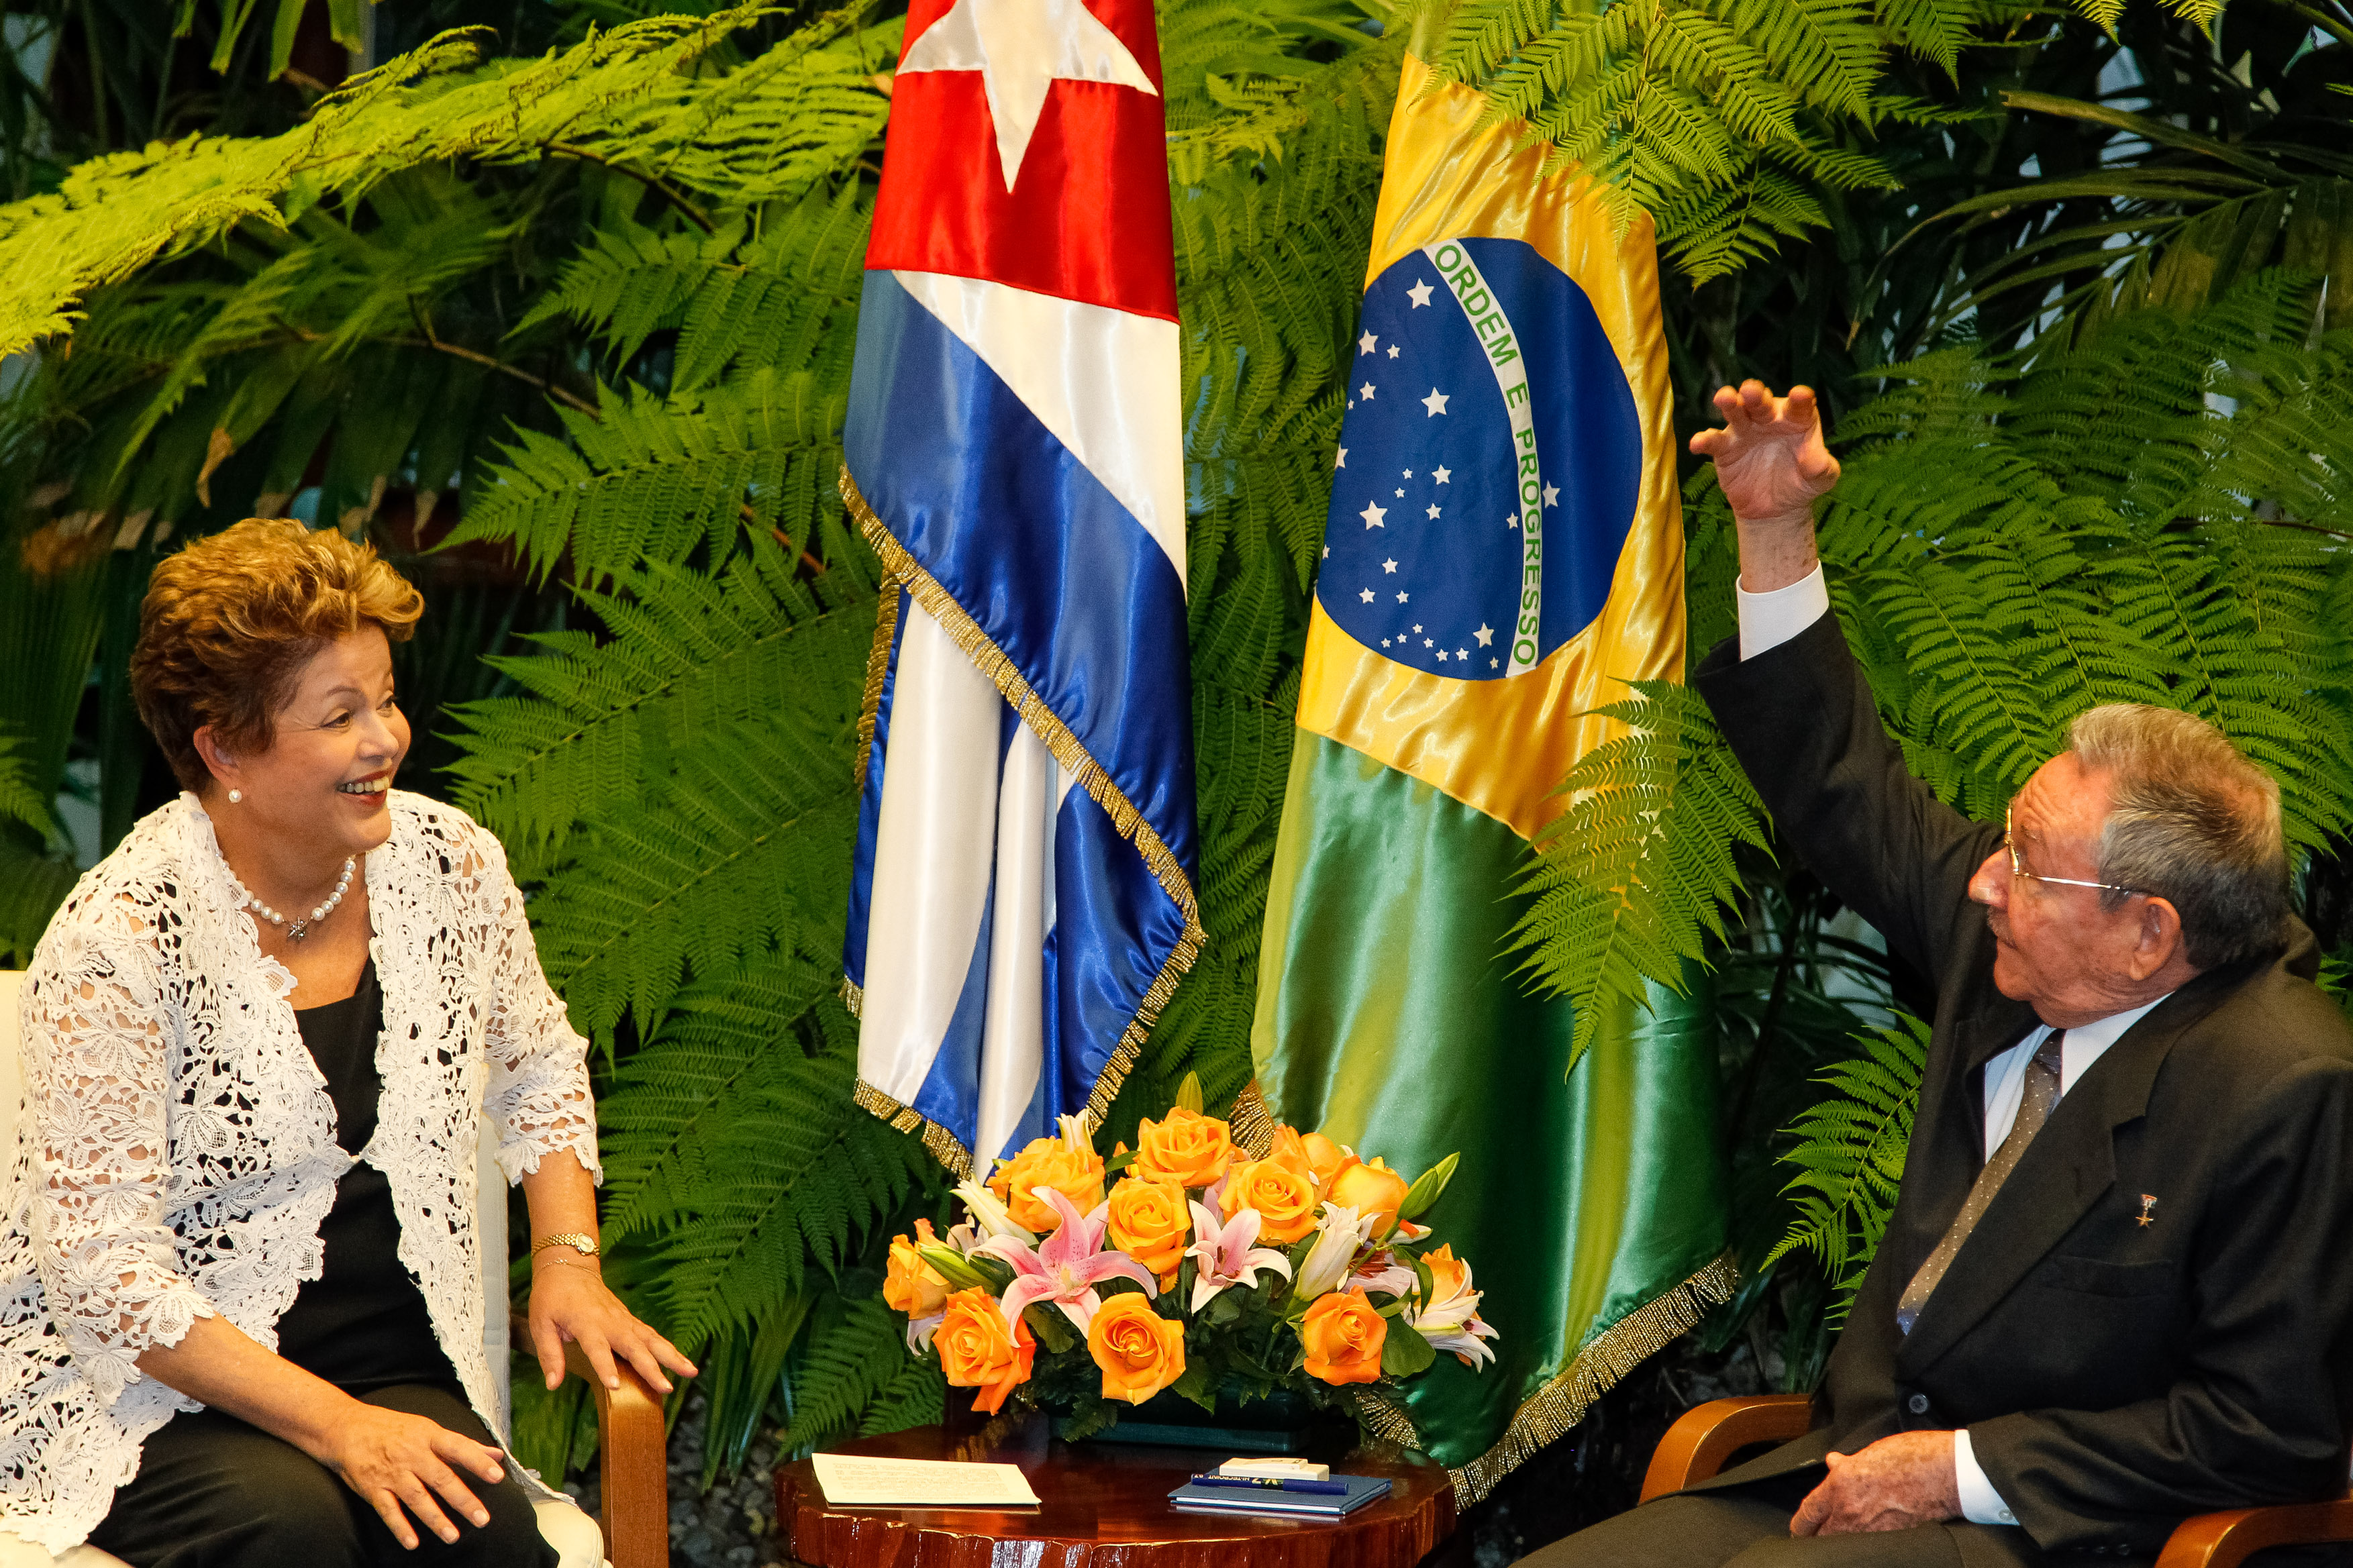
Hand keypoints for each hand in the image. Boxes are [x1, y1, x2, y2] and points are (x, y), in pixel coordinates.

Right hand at [317, 1399, 507, 1549]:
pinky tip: (412, 1543)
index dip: (478, 1462)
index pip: (459, 1448)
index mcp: (429, 1437)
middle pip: (441, 1479)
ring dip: (436, 1519)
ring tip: (453, 1536)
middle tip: (482, 1519)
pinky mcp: (373, 1489)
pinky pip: (388, 1511)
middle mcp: (412, 1455)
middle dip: (463, 1500)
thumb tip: (497, 1455)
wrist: (346, 1428)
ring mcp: (392, 1474)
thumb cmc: (393, 1428)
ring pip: (418, 1499)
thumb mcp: (428, 1429)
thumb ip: (464, 1445)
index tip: (498, 1476)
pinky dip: (400, 1527)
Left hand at [527, 1251, 698, 1394]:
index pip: (597, 1348)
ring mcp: (624, 1320)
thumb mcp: (540, 1323)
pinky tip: (682, 1362)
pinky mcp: (630, 1320)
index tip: (616, 1387)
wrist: (570, 1267)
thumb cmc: (552, 1297)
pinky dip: (668, 1349)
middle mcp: (610, 1321)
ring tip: (690, 1372)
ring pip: (652, 1339)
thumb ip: (550, 1354)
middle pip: (635, 1346)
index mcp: (586, 1322)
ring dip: (672, 1356)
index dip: (606, 1367)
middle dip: (652, 1368)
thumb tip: (553, 1384)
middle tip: (666, 1388)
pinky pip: (652, 1335)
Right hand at [1689, 381, 1840, 527]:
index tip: (1802, 396)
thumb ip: (1822, 468)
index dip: (1800, 400)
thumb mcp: (1821, 479)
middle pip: (1761, 402)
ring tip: (1724, 398)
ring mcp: (1745, 432)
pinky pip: (1713, 442)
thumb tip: (1815, 462)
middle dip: (1756, 394)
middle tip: (1752, 391)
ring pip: (1736, 412)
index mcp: (1796, 419)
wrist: (1776, 508)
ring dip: (1729, 403)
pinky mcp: (1725, 449)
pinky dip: (1704, 440)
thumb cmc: (1802, 484)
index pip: (1799, 406)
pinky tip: (1697, 443)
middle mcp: (1768, 420)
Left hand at [1790, 1431, 1961, 1535]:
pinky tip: (1871, 1539)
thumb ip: (1848, 1464)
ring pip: (1844, 1545)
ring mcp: (1871, 1532)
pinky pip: (1869, 1548)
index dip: (1800, 1524)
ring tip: (1846, 1536)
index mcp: (1840, 1486)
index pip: (1807, 1513)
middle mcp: (1850, 1513)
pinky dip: (1865, 1545)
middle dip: (1818, 1537)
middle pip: (1821, 1538)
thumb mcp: (1872, 1452)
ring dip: (1842, 1540)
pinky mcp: (1892, 1542)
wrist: (1948, 1474)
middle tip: (1820, 1534)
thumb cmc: (1913, 1457)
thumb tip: (1833, 1463)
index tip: (1799, 1528)